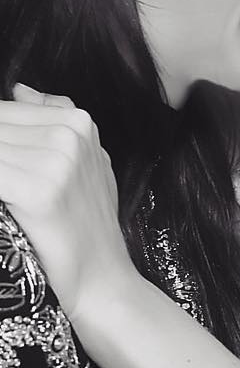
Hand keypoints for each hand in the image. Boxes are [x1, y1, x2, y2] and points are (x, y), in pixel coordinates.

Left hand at [0, 83, 134, 323]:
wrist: (102, 278)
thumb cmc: (87, 224)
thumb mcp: (88, 164)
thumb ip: (57, 120)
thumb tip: (21, 89)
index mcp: (78, 123)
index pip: (1, 111)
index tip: (3, 169)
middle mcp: (70, 135)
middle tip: (3, 182)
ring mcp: (57, 161)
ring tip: (4, 188)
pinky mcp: (40, 191)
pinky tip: (1, 199)